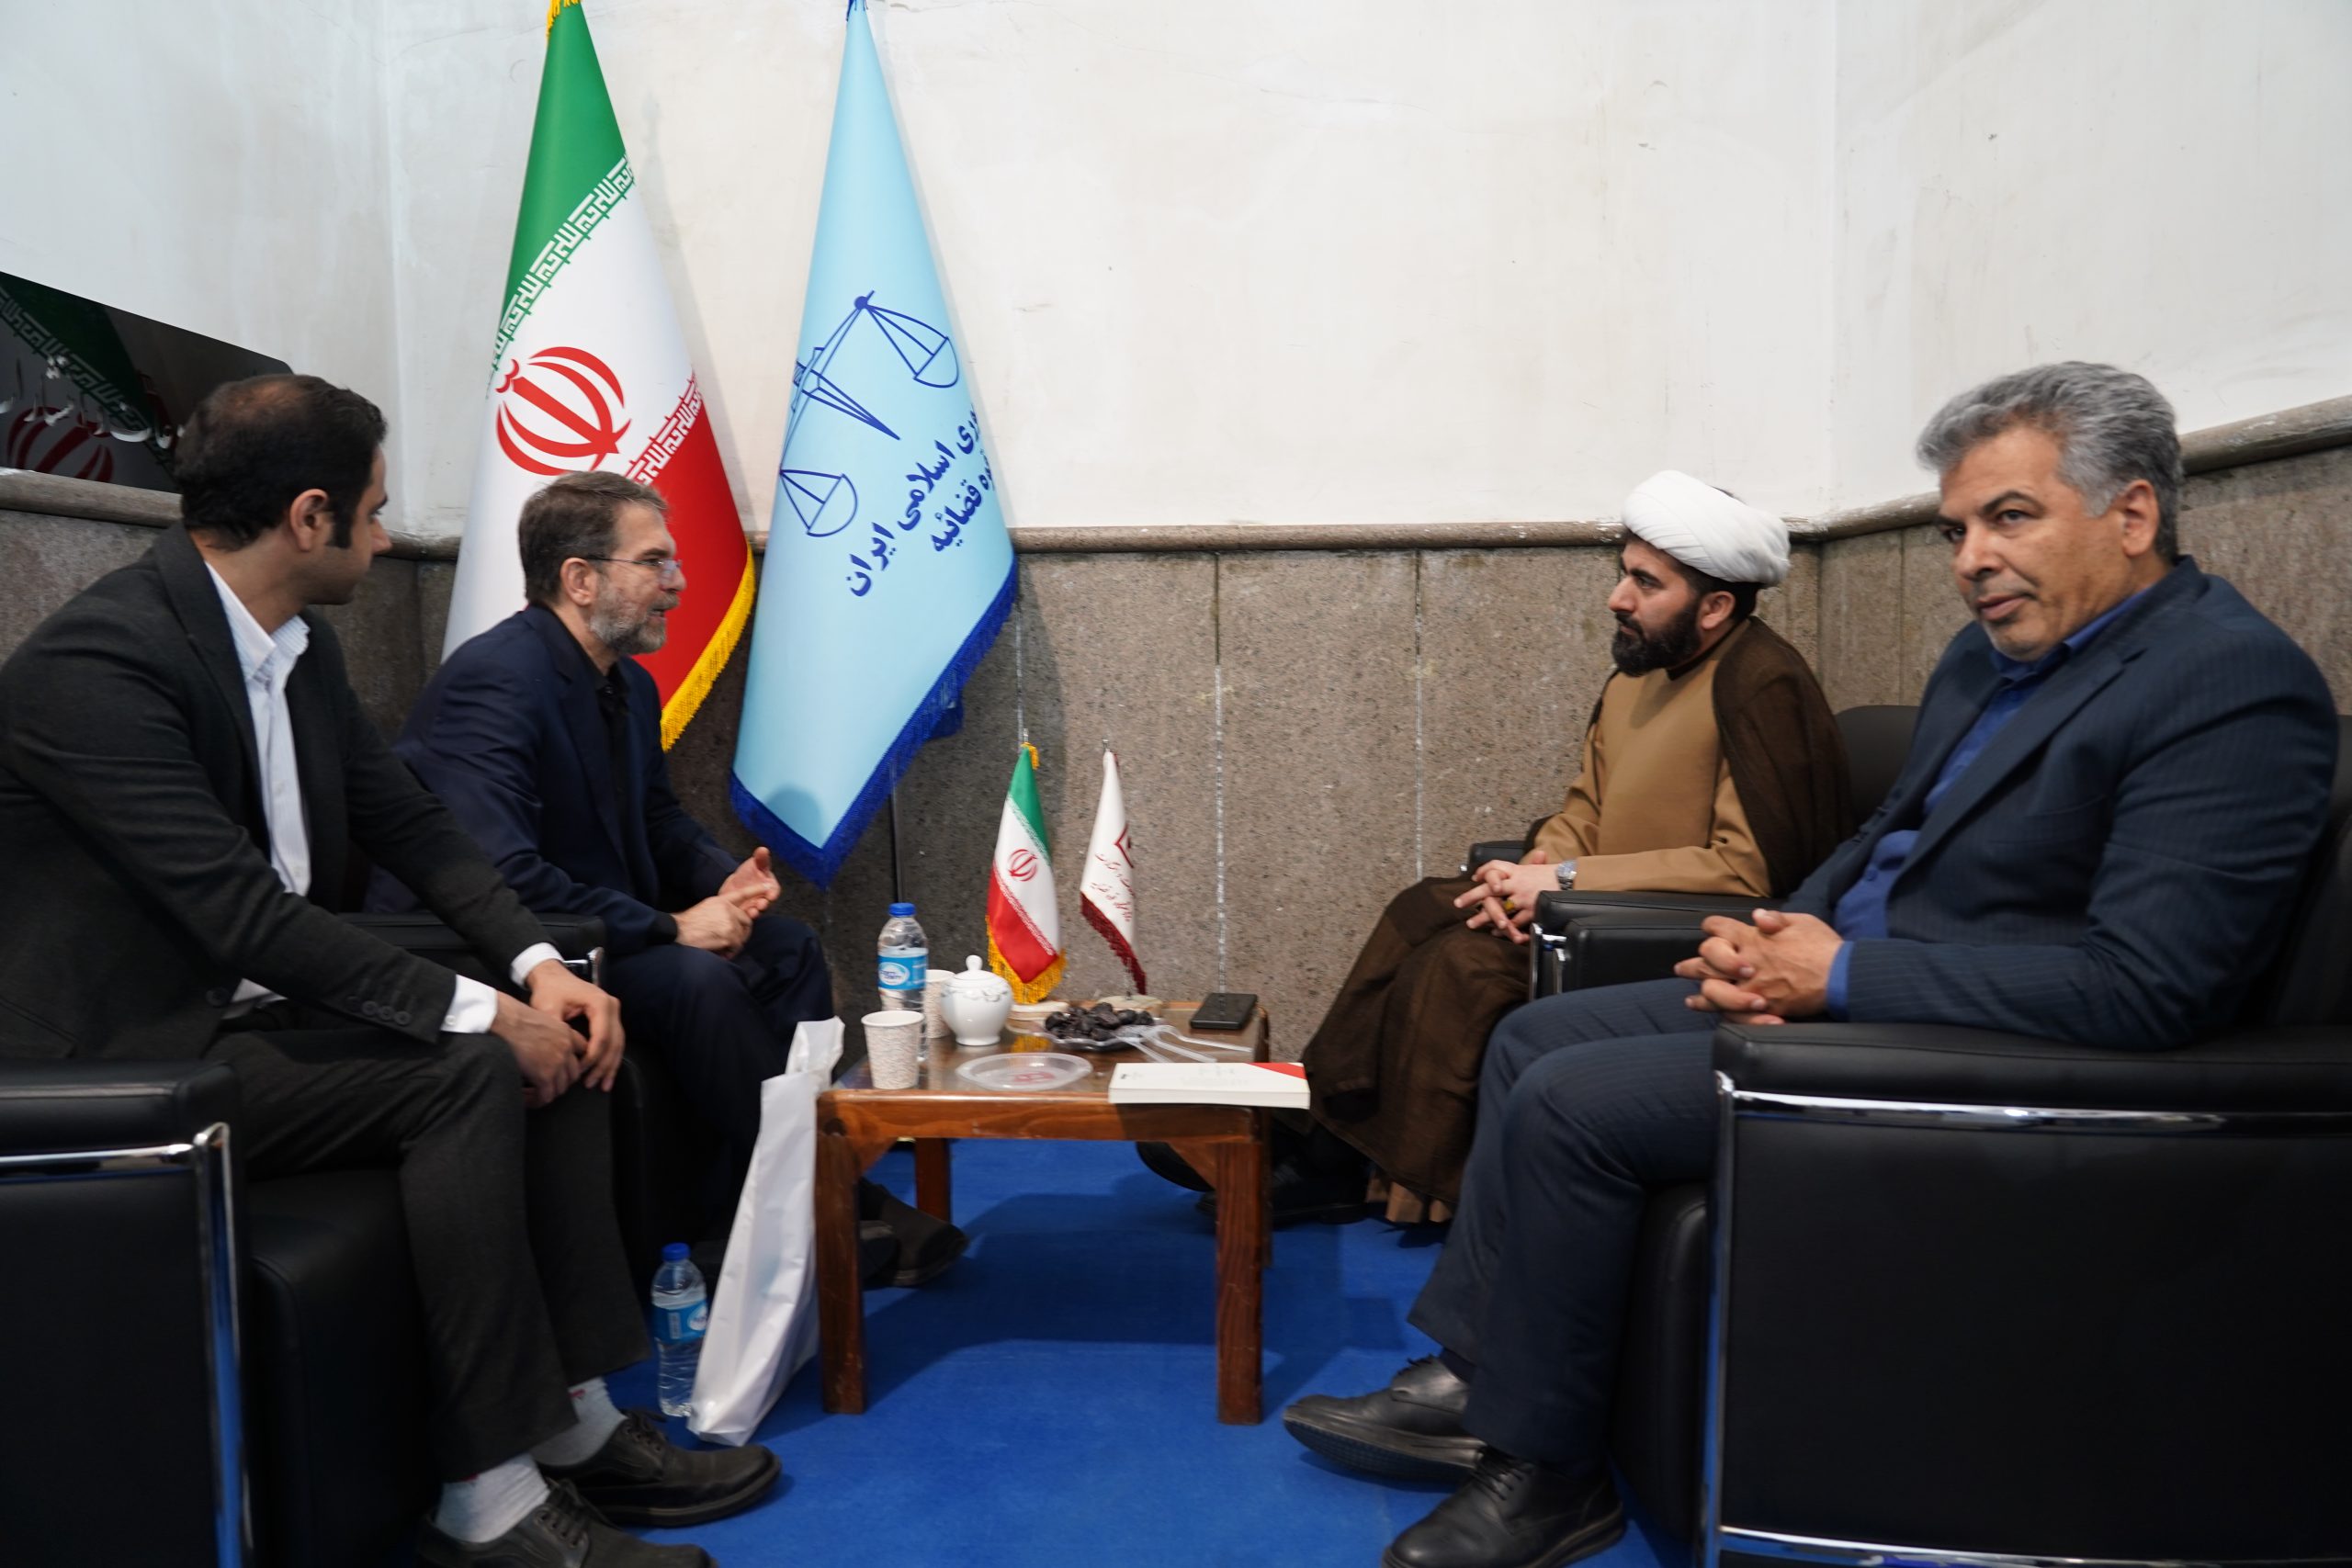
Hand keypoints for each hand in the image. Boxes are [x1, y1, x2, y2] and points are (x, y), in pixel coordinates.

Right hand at [491, 987, 584, 1106]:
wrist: (501, 1019)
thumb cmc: (511, 1016)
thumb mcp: (539, 1019)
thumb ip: (548, 1034)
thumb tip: (541, 1047)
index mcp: (566, 1032)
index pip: (582, 1051)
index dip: (571, 1063)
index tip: (560, 1069)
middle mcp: (566, 1048)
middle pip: (573, 1074)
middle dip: (559, 1082)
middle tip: (543, 1085)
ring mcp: (557, 1063)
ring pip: (560, 1089)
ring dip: (546, 1093)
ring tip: (531, 1093)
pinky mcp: (545, 1076)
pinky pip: (545, 1097)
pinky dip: (535, 1100)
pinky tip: (523, 1098)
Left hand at [526, 958, 624, 1090]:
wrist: (552, 976)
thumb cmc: (549, 991)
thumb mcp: (548, 1008)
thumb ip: (557, 1031)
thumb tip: (563, 1055)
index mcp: (599, 1003)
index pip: (602, 1036)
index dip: (592, 1057)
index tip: (579, 1071)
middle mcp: (611, 1006)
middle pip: (614, 1042)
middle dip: (603, 1066)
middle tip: (591, 1084)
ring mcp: (613, 1011)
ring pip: (619, 1044)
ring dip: (610, 1066)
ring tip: (602, 1085)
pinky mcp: (610, 1017)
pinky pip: (616, 1040)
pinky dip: (611, 1058)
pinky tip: (606, 1074)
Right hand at [675, 895, 751, 956]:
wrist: (677, 932)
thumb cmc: (689, 923)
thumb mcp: (706, 908)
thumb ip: (722, 909)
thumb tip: (734, 917)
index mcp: (721, 901)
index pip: (742, 894)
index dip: (756, 890)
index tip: (769, 886)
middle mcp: (728, 909)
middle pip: (747, 920)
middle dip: (742, 932)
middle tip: (732, 941)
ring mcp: (729, 922)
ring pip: (742, 935)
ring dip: (734, 944)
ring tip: (722, 947)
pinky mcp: (729, 935)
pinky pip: (737, 946)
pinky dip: (730, 952)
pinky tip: (721, 952)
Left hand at [718, 847, 780, 918]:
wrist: (735, 884)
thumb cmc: (749, 873)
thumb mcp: (754, 863)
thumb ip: (760, 859)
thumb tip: (763, 849)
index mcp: (769, 885)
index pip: (774, 890)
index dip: (773, 893)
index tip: (771, 895)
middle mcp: (763, 897)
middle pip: (766, 902)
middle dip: (765, 904)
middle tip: (761, 905)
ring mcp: (755, 905)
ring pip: (757, 910)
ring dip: (756, 912)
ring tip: (752, 912)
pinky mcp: (746, 911)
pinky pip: (746, 915)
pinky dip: (745, 915)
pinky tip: (741, 914)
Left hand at [1455, 849, 1553, 944]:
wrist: (1571, 882)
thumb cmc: (1555, 875)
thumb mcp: (1539, 865)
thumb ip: (1530, 864)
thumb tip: (1535, 855)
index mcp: (1518, 870)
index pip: (1496, 867)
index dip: (1484, 872)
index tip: (1475, 877)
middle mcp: (1517, 883)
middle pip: (1489, 889)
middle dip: (1472, 896)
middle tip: (1458, 903)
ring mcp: (1523, 898)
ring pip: (1498, 909)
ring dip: (1484, 917)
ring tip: (1472, 924)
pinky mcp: (1531, 911)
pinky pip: (1514, 922)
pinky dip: (1504, 928)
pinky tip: (1496, 931)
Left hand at [1675, 908, 1840, 1024]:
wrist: (1840, 975)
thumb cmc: (1823, 947)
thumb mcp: (1801, 921)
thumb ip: (1776, 919)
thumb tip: (1758, 918)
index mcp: (1753, 937)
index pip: (1718, 928)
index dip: (1712, 928)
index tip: (1710, 931)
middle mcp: (1746, 961)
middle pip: (1707, 960)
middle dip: (1692, 964)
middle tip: (1682, 969)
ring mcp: (1751, 986)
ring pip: (1712, 989)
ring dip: (1699, 992)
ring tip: (1690, 995)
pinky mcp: (1761, 1006)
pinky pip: (1730, 1011)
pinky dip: (1716, 1011)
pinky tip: (1709, 1012)